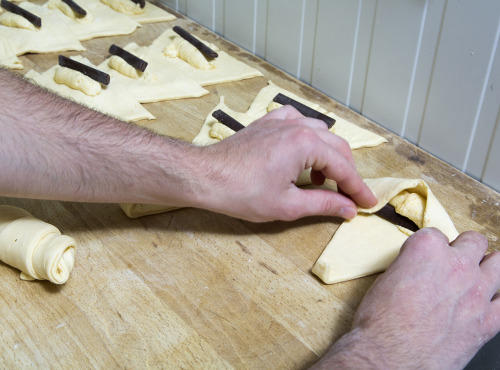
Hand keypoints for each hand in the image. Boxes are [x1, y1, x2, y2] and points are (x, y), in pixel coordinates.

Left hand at [196, 105, 376, 221]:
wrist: (205, 176)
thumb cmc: (240, 191)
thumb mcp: (287, 205)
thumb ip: (323, 204)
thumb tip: (347, 208)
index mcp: (306, 144)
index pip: (343, 168)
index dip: (358, 188)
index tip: (367, 203)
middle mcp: (297, 126)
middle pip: (337, 147)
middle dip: (347, 172)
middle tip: (350, 195)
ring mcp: (281, 121)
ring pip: (320, 133)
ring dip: (329, 155)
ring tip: (322, 179)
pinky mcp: (267, 123)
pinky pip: (298, 122)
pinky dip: (308, 138)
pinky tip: (302, 153)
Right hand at [314, 229, 499, 368]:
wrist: (390, 358)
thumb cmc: (381, 322)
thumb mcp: (387, 279)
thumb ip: (411, 266)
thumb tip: (418, 269)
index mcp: (427, 249)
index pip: (436, 234)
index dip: (429, 247)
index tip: (425, 257)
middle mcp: (456, 265)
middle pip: (474, 241)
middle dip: (464, 248)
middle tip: (454, 261)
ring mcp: (476, 292)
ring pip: (498, 263)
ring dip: (486, 266)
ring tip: (474, 276)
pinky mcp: (487, 321)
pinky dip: (495, 300)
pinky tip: (485, 303)